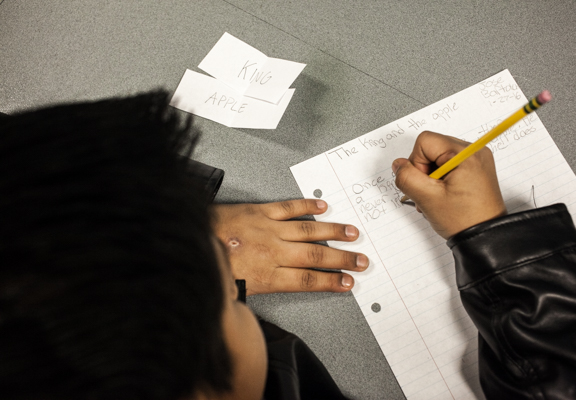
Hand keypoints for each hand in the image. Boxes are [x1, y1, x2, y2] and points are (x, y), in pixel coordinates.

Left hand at [211, 199, 368, 294]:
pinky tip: (321, 206)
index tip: (347, 283)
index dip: (331, 282)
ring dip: (333, 232)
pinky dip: (307, 206)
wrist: (189, 237)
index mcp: (266, 275)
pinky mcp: (259, 212)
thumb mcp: (230, 292)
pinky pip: (288, 207)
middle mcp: (272, 252)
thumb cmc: (208, 265)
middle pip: (316, 257)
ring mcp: (268, 229)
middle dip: (342, 260)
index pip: (308, 280)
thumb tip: (252, 308)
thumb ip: (251, 295)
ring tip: (351, 233)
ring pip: (308, 231)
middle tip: (361, 261)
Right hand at [392, 131, 505, 238]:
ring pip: (438, 157)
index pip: (424, 141)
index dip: (417, 163)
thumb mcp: (426, 198)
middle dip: (424, 170)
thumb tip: (398, 165)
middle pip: (431, 147)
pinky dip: (441, 179)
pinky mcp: (475, 169)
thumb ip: (406, 177)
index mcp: (465, 153)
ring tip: (438, 196)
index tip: (426, 183)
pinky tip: (444, 194)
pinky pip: (448, 165)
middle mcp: (474, 151)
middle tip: (432, 192)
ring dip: (431, 177)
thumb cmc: (465, 220)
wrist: (486, 238)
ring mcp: (476, 160)